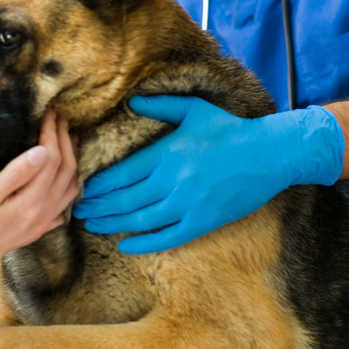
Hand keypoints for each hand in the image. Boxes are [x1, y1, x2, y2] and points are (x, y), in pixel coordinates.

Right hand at [0, 110, 78, 285]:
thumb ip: (14, 174)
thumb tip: (42, 151)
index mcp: (30, 204)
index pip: (51, 159)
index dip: (51, 132)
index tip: (47, 111)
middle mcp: (42, 215)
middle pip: (66, 171)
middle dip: (65, 140)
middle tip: (59, 117)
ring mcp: (40, 225)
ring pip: (69, 188)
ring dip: (71, 161)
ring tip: (66, 139)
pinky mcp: (35, 231)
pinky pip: (62, 205)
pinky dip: (66, 185)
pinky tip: (59, 177)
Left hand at [72, 96, 342, 253]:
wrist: (270, 154)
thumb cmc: (231, 129)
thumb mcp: (194, 110)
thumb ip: (160, 105)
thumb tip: (131, 101)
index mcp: (167, 154)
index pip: (121, 174)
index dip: (98, 185)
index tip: (82, 189)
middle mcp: (173, 182)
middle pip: (125, 200)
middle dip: (98, 207)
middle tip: (77, 211)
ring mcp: (189, 205)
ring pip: (141, 221)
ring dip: (113, 225)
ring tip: (93, 226)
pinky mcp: (204, 222)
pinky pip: (168, 238)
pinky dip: (144, 244)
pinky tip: (126, 246)